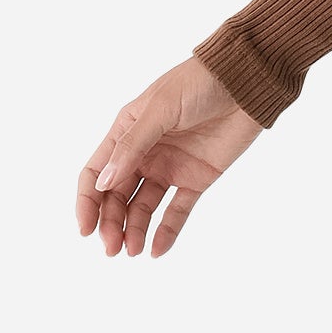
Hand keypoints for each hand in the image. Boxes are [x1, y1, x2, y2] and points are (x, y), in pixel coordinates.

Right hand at [76, 56, 263, 257]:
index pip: (97, 172)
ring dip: (135, 230)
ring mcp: (170, 166)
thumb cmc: (199, 82)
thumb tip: (105, 182)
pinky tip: (157, 250)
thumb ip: (133, 145)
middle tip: (112, 248)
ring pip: (143, 207)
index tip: (85, 230)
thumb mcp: (161, 108)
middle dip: (111, 223)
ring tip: (133, 251)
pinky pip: (177, 210)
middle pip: (117, 196)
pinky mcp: (196, 177)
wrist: (246, 81)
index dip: (88, 202)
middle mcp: (144, 152)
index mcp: (127, 131)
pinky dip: (166, 231)